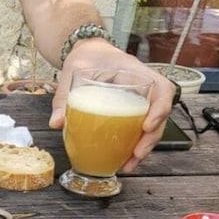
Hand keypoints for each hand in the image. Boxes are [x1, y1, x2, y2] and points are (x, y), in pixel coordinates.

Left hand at [50, 38, 176, 171]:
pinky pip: (140, 130)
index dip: (160, 109)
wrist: (88, 53)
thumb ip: (64, 96)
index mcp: (135, 71)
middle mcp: (143, 87)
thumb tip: (56, 123)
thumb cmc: (86, 57)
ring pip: (153, 126)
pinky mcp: (133, 112)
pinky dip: (134, 146)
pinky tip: (123, 161)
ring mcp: (140, 100)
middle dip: (151, 138)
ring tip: (129, 165)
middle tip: (136, 154)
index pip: (161, 88)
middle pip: (160, 114)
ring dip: (144, 148)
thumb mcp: (74, 71)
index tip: (146, 126)